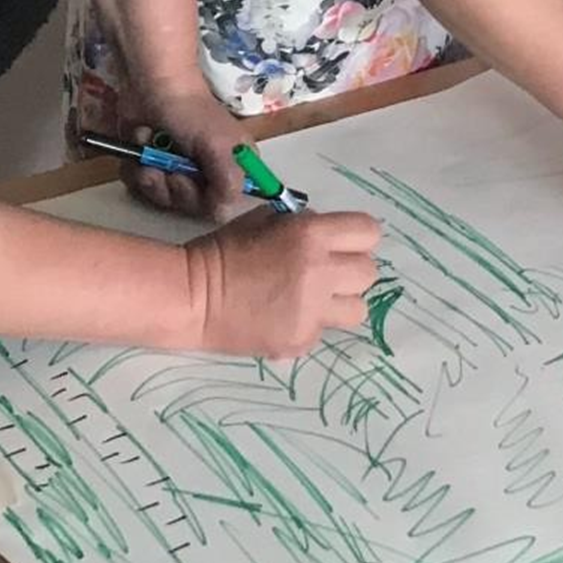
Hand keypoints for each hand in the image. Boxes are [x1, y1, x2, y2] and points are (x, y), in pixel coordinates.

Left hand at [121, 84, 246, 222]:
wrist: (151, 85)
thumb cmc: (190, 112)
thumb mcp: (218, 146)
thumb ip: (228, 182)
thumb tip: (222, 212)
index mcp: (234, 168)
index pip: (225, 206)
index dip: (206, 201)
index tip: (192, 181)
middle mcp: (209, 173)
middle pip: (191, 206)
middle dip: (172, 187)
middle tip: (167, 165)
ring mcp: (179, 171)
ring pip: (163, 198)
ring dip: (151, 176)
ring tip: (149, 150)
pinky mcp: (152, 168)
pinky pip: (140, 187)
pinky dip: (135, 168)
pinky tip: (141, 146)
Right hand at [182, 208, 381, 357]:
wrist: (193, 297)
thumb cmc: (224, 250)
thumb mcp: (265, 221)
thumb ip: (301, 224)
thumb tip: (324, 234)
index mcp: (311, 235)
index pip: (368, 231)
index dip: (356, 237)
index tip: (341, 244)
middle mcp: (320, 272)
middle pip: (369, 272)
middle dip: (350, 270)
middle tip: (326, 273)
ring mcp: (313, 311)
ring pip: (358, 309)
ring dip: (340, 302)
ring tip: (313, 300)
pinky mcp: (301, 341)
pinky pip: (324, 331)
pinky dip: (309, 325)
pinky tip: (283, 318)